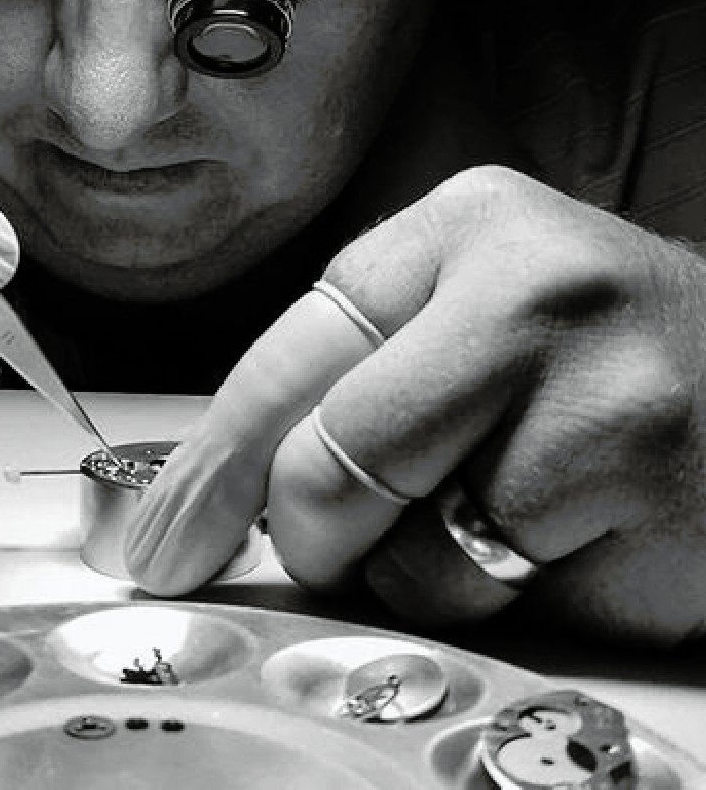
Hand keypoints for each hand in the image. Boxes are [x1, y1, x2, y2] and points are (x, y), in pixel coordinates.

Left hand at [126, 166, 705, 644]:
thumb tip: (223, 488)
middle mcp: (532, 284)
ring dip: (411, 566)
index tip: (167, 532)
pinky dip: (493, 595)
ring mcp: (603, 387)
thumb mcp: (472, 321)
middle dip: (309, 529)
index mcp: (464, 224)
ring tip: (487, 515)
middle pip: (329, 452)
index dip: (217, 456)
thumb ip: (363, 374)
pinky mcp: (652, 491)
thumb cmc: (595, 364)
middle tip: (332, 542)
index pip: (293, 350)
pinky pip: (497, 594)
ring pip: (405, 544)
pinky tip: (560, 540)